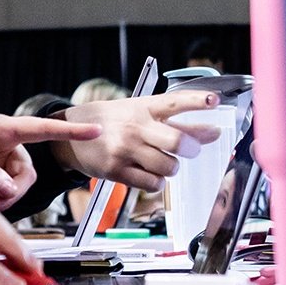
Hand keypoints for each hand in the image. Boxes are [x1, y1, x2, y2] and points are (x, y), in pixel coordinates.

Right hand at [52, 91, 221, 190]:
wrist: (70, 136)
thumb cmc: (111, 122)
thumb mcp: (139, 113)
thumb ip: (176, 123)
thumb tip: (212, 133)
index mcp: (142, 107)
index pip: (174, 101)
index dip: (197, 100)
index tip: (215, 100)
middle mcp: (134, 126)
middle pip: (177, 141)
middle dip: (192, 149)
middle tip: (190, 150)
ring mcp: (124, 149)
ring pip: (169, 167)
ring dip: (170, 167)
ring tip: (158, 161)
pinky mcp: (116, 170)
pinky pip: (152, 184)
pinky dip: (156, 182)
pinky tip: (146, 172)